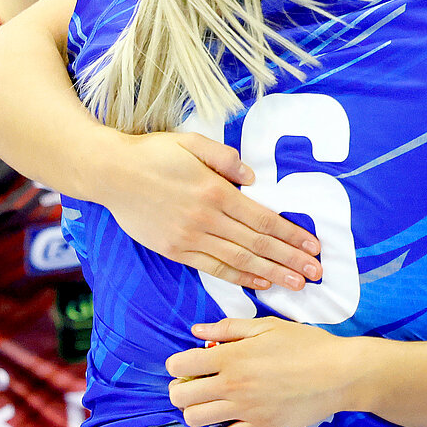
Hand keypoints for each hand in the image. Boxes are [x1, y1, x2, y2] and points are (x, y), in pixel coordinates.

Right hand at [101, 133, 321, 291]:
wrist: (110, 173)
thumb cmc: (153, 153)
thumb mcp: (192, 142)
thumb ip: (225, 158)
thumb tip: (253, 178)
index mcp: (215, 191)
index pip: (263, 219)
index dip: (292, 235)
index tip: (314, 246)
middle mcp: (206, 219)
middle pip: (258, 245)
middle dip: (290, 260)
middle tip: (316, 273)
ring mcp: (190, 238)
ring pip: (240, 260)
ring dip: (272, 273)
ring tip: (297, 284)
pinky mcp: (175, 251)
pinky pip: (214, 268)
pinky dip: (239, 277)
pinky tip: (260, 283)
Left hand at [166, 318, 364, 426]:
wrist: (340, 374)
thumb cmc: (308, 345)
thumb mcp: (268, 326)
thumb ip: (230, 328)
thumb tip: (197, 331)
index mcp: (232, 356)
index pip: (180, 365)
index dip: (177, 364)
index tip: (189, 364)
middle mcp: (233, 385)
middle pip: (180, 396)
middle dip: (180, 389)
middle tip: (195, 384)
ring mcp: (245, 409)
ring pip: (195, 419)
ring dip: (195, 411)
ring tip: (208, 403)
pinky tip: (219, 423)